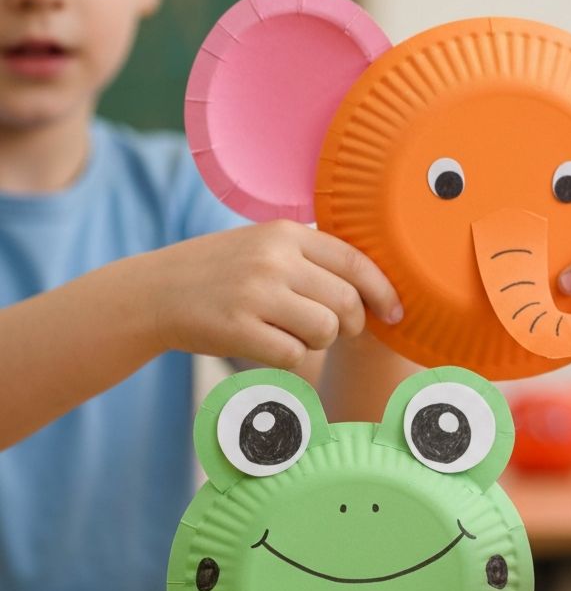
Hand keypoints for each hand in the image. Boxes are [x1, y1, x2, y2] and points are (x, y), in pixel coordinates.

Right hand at [142, 221, 402, 368]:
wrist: (154, 292)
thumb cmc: (220, 273)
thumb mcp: (264, 246)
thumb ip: (312, 258)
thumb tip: (375, 284)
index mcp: (286, 232)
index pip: (357, 262)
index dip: (384, 292)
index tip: (395, 313)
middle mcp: (274, 258)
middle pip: (347, 303)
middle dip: (348, 325)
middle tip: (330, 329)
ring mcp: (255, 292)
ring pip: (325, 331)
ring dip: (316, 341)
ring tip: (288, 332)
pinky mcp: (238, 328)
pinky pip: (294, 355)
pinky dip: (288, 358)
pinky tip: (266, 344)